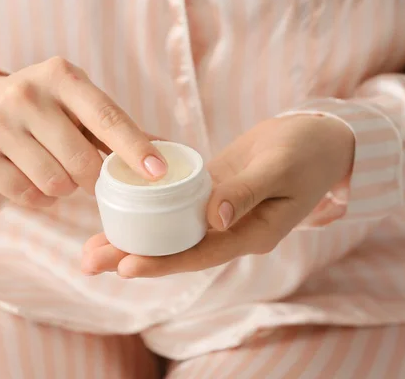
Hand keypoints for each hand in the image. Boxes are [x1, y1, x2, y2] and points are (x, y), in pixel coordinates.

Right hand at [0, 57, 166, 207]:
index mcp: (60, 75)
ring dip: (66, 187)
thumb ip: (117, 126)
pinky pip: (29, 196)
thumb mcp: (76, 103)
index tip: (158, 173)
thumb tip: (168, 149)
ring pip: (56, 182)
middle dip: (95, 179)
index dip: (135, 148)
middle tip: (91, 177)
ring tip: (57, 171)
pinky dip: (41, 198)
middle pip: (82, 161)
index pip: (106, 117)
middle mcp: (26, 94)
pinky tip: (34, 179)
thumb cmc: (43, 109)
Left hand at [81, 114, 354, 277]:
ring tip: (91, 245)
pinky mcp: (210, 192)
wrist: (316, 138)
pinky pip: (175, 206)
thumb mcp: (280, 168)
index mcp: (251, 234)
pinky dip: (149, 210)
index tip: (125, 266)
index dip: (162, 262)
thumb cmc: (307, 152)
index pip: (200, 254)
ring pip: (170, 231)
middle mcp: (231, 230)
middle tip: (88, 261)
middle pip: (176, 250)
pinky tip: (121, 208)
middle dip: (133, 256)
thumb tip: (213, 218)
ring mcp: (219, 213)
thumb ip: (246, 192)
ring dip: (134, 236)